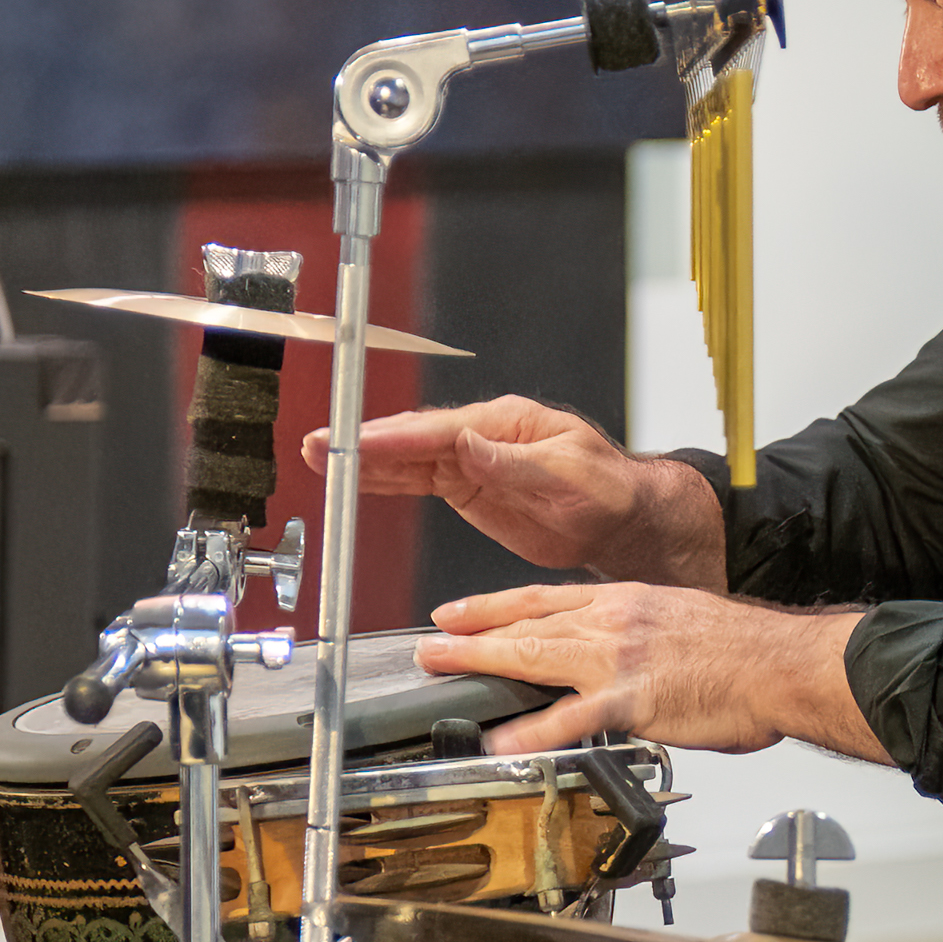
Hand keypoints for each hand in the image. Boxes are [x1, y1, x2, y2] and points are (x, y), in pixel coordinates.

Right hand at [299, 396, 724, 588]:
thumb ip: (513, 463)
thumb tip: (468, 443)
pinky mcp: (470, 488)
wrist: (623, 519)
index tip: (360, 442)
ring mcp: (473, 461)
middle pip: (414, 438)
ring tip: (319, 458)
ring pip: (408, 459)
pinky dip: (385, 479)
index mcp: (508, 422)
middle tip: (319, 445)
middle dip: (364, 442)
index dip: (397, 438)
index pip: (442, 429)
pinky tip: (355, 479)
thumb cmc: (609, 489)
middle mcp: (484, 435)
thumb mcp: (568, 475)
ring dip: (365, 460)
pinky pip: (418, 481)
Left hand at [416, 583, 889, 762]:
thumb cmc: (748, 650)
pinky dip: (532, 730)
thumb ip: (643, 637)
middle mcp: (618, 620)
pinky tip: (501, 741)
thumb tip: (623, 657)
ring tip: (443, 668)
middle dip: (474, 629)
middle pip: (530, 622)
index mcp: (630, 600)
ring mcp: (621, 658)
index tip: (462, 609)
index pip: (548, 597)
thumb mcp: (684, 622)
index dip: (498, 604)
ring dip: (483, 661)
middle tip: (432, 639)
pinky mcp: (634, 699)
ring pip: (536, 655)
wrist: (783, 663)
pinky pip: (571, 718)